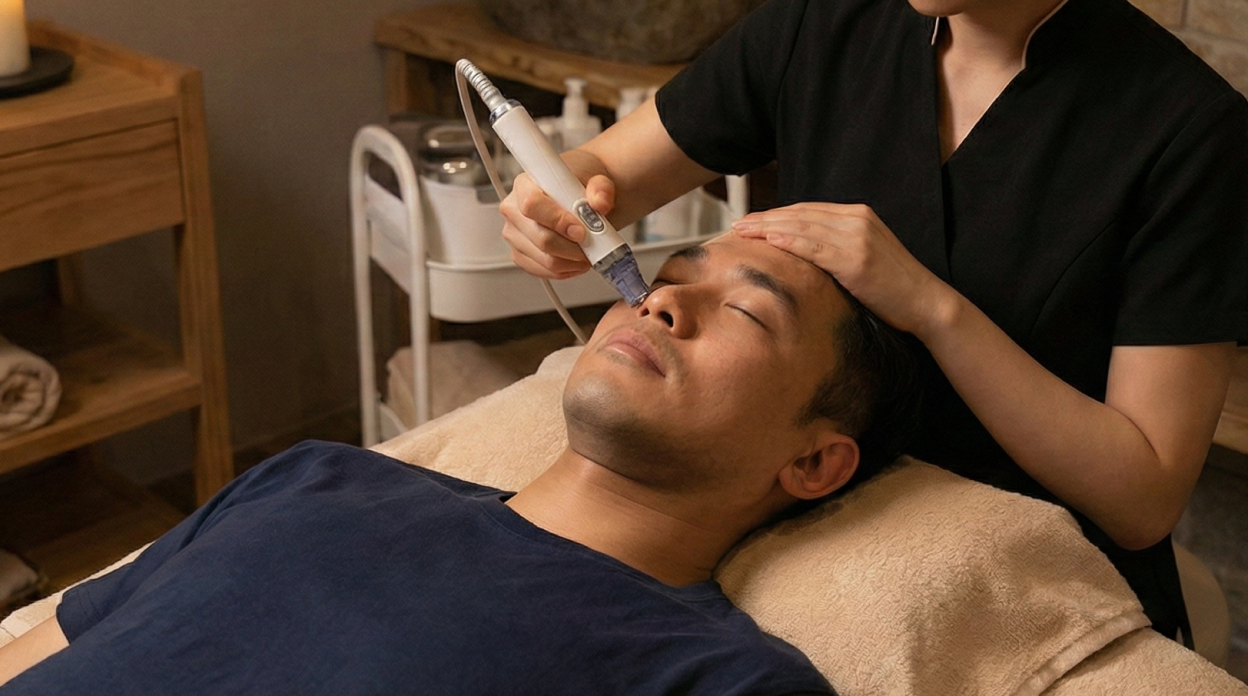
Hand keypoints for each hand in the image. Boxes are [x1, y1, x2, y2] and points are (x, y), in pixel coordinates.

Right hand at [499, 172, 615, 278]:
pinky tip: (577, 260)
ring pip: (544, 258)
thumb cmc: (584, 189)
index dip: (557, 221)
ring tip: (588, 252)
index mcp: (526, 184)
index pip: (532, 204)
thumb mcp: (598, 181)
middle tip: (591, 245)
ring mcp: (515, 235)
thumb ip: (601, 188)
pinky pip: (543, 271)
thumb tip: (600, 201)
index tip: (580, 230)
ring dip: (572, 260)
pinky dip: (566, 270)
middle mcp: (514, 209)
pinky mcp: (520, 255)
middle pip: (539, 237)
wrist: (585, 203)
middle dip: (571, 247)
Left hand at [732, 202, 953, 336]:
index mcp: (858, 215)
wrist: (924, 301)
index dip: (776, 214)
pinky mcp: (856, 259)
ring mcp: (857, 237)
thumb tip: (800, 250)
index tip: (752, 221)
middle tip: (737, 225)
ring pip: (802, 228)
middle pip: (800, 214)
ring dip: (768, 229)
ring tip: (743, 232)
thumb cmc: (892, 286)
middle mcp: (856, 220)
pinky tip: (769, 241)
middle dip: (765, 218)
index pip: (807, 210)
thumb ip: (836, 245)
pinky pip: (814, 248)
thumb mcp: (863, 255)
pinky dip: (789, 242)